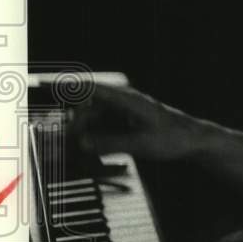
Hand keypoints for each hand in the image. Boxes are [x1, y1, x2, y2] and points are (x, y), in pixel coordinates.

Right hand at [72, 83, 204, 161]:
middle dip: (76, 126)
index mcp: (127, 99)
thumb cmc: (173, 138)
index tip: (49, 91)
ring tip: (79, 153)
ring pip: (93, 120)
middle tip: (68, 146)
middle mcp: (122, 102)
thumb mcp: (141, 144)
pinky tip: (94, 153)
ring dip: (85, 135)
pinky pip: (102, 128)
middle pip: (88, 109)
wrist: (193, 140)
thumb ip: (110, 143)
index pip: (91, 88)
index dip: (69, 88)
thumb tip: (82, 144)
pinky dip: (96, 139)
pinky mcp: (124, 122)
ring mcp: (123, 112)